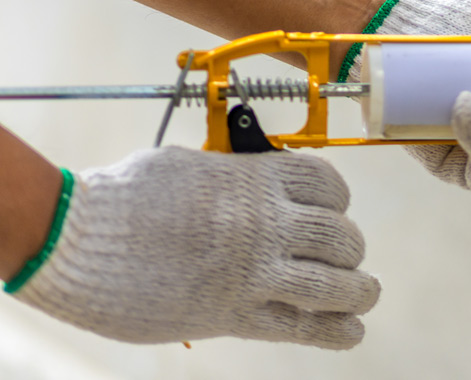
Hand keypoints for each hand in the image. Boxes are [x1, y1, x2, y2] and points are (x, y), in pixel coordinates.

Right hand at [12, 147, 378, 349]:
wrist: (77, 240)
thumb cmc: (123, 197)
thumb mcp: (189, 167)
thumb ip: (230, 179)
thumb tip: (247, 182)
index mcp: (256, 179)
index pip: (328, 184)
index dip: (337, 200)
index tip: (333, 211)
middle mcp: (267, 224)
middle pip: (340, 237)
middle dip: (348, 249)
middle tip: (343, 259)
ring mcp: (254, 272)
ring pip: (334, 285)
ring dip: (357, 291)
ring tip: (365, 294)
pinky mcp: (233, 314)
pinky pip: (302, 327)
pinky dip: (335, 331)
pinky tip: (351, 332)